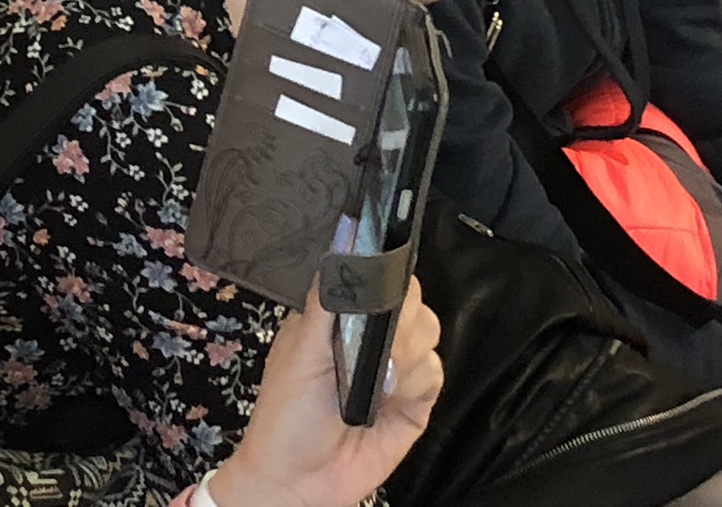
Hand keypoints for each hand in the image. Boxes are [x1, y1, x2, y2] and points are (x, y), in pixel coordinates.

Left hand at [213, 281, 443, 506]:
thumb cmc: (286, 415)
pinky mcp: (416, 400)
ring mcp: (398, 367)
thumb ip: (327, 296)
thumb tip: (344, 238)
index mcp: (344, 315)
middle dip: (397, 320)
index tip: (382, 292)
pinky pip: (434, 372)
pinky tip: (387, 400)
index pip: (382, 275)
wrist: (297, 482)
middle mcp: (374, 335)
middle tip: (370, 349)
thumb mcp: (299, 348)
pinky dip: (413, 383)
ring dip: (402, 354)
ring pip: (429, 331)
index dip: (389, 276)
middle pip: (413, 299)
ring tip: (374, 381)